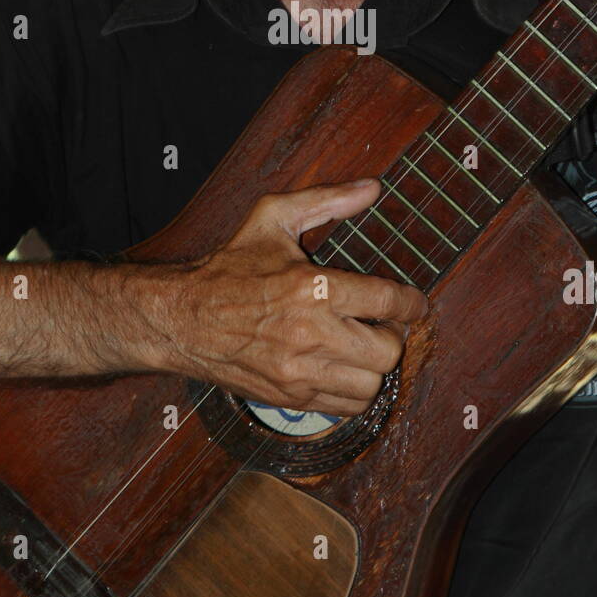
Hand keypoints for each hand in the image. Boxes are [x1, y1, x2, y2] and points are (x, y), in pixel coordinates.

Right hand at [174, 179, 428, 415]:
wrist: (183, 318)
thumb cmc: (229, 266)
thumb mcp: (273, 217)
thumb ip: (325, 200)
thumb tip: (372, 188)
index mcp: (313, 287)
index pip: (387, 301)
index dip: (411, 303)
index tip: (413, 303)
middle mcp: (311, 334)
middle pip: (388, 351)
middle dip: (391, 335)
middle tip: (380, 323)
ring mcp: (300, 372)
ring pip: (372, 385)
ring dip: (374, 367)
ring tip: (360, 347)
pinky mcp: (290, 398)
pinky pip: (346, 407)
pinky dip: (352, 390)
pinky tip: (340, 368)